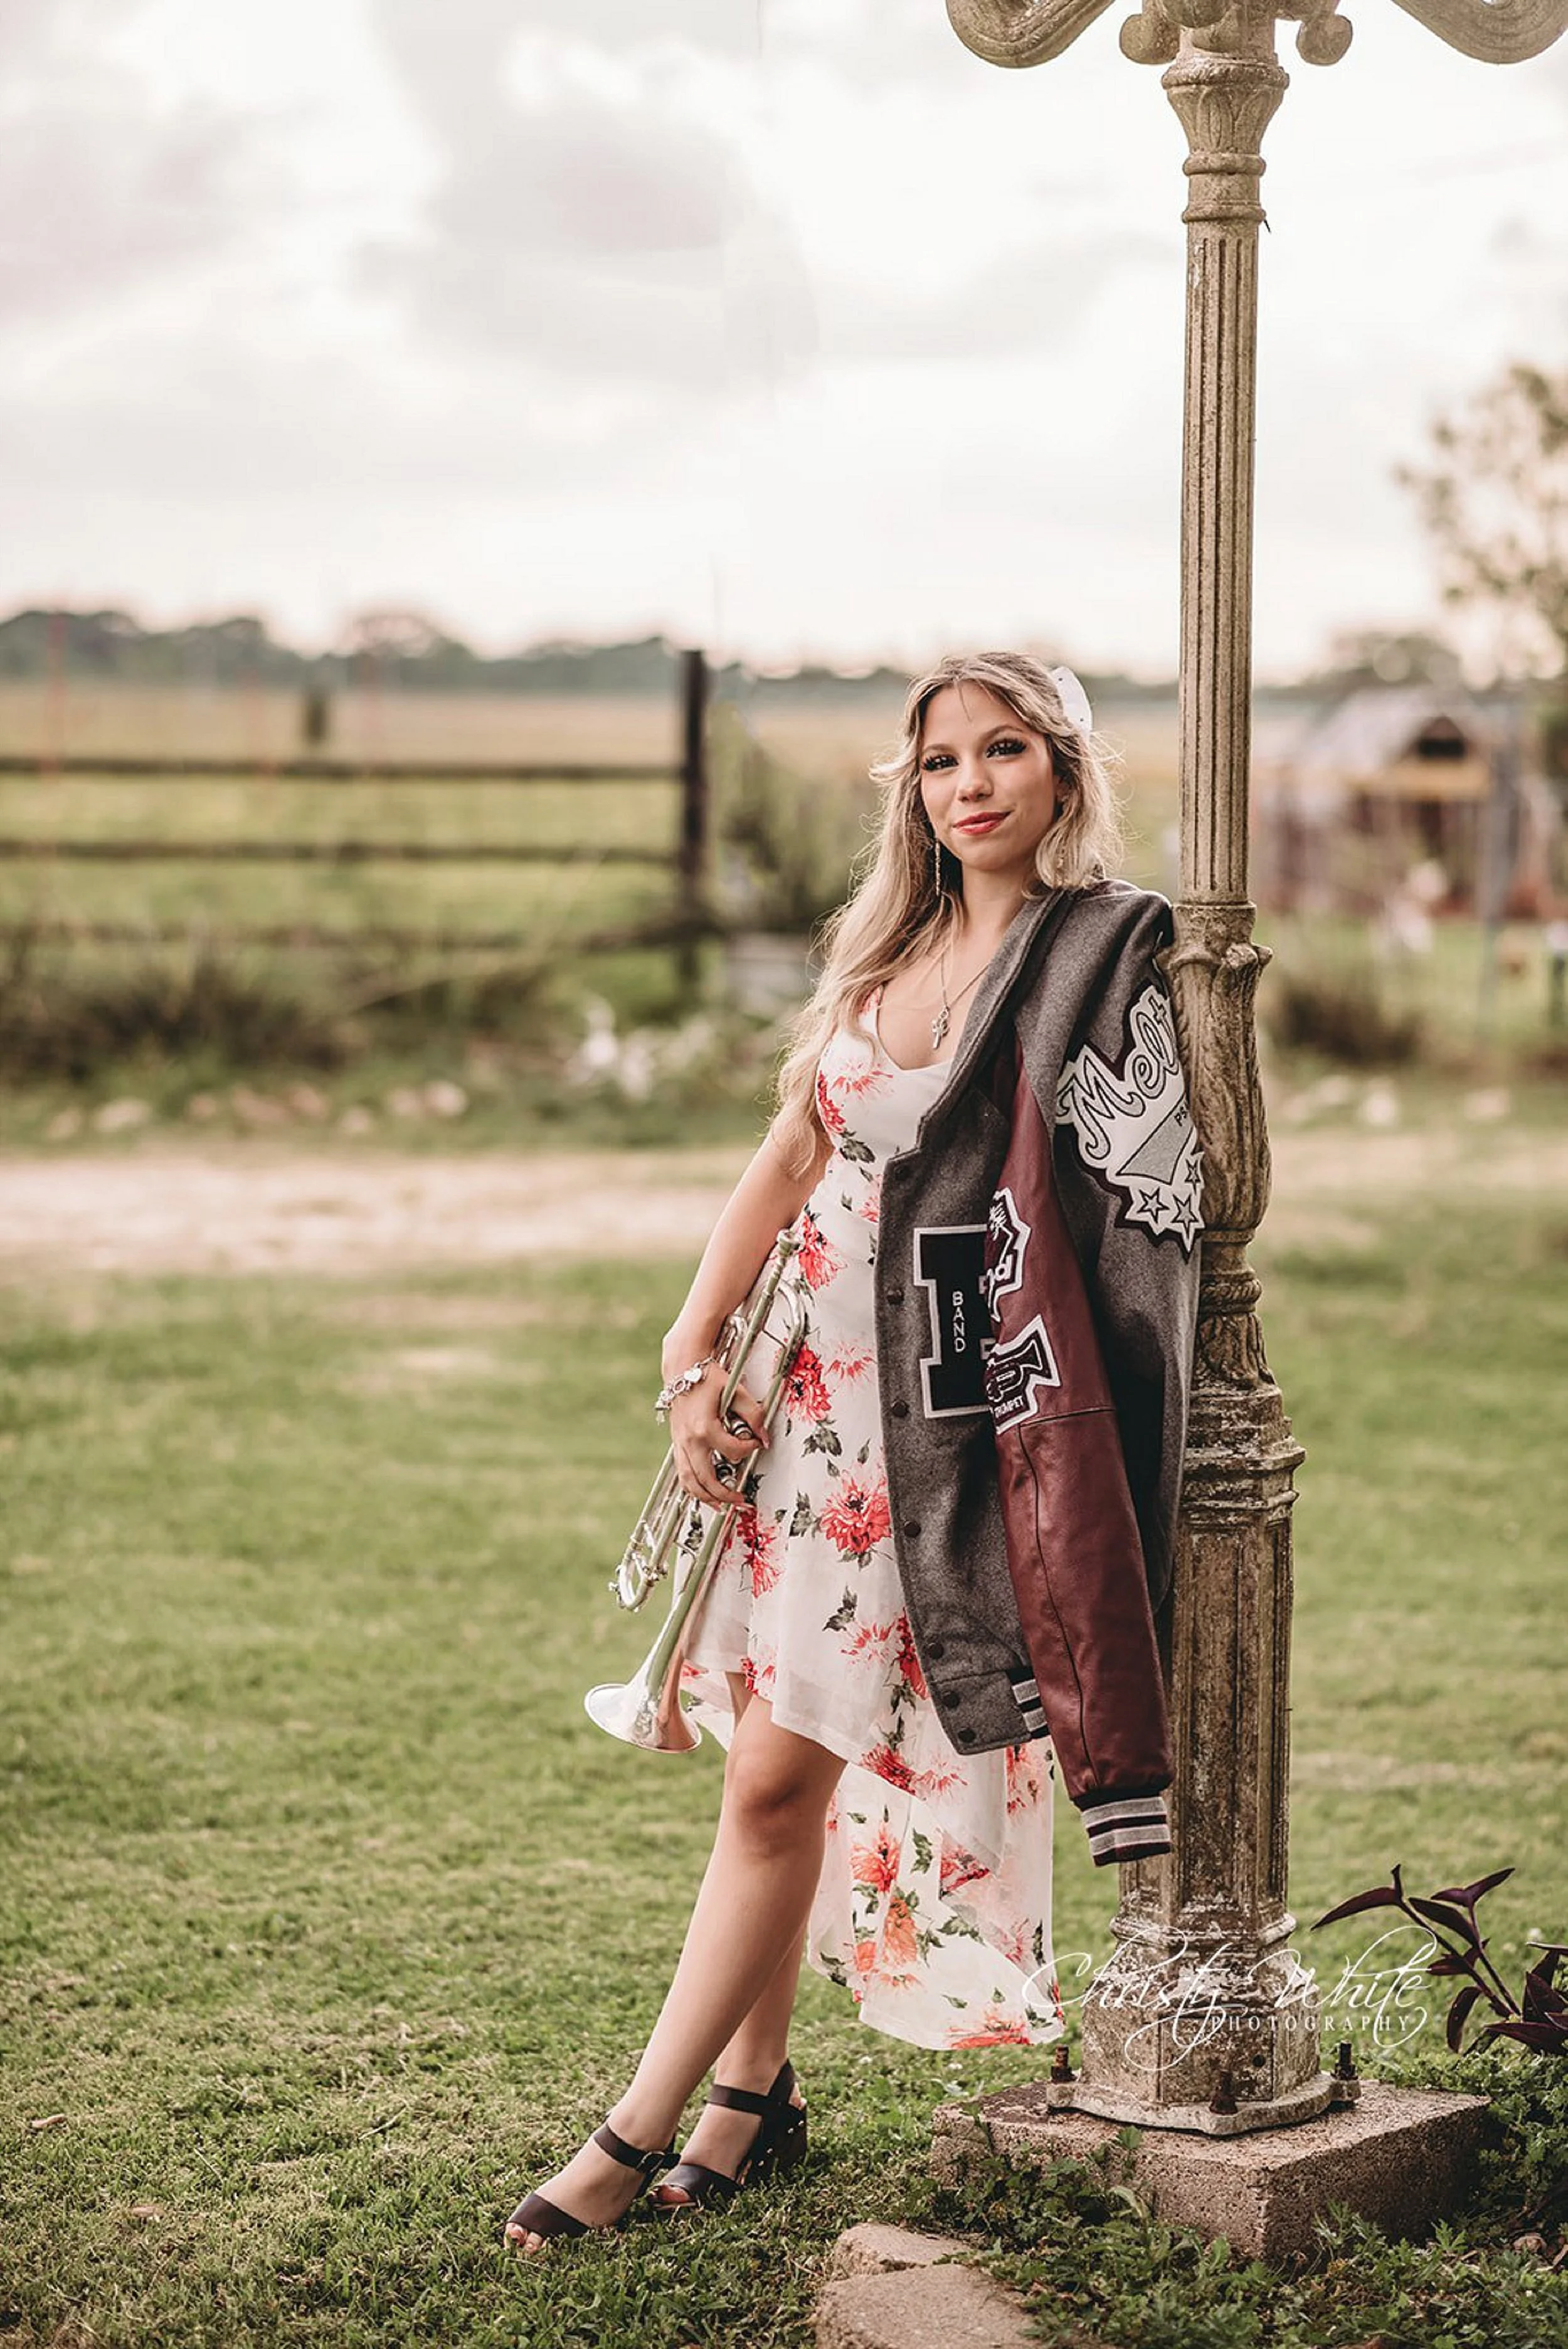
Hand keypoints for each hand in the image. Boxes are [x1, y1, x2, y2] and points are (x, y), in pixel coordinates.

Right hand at [668, 1370, 769, 1507]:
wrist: (682, 1369)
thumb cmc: (709, 1378)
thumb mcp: (736, 1391)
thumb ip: (754, 1414)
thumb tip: (765, 1438)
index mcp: (705, 1427)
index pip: (732, 1451)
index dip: (749, 1450)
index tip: (757, 1444)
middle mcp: (690, 1440)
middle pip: (706, 1479)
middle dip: (726, 1494)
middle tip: (743, 1501)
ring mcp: (680, 1444)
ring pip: (690, 1482)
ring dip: (706, 1498)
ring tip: (723, 1507)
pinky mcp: (677, 1444)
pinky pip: (682, 1474)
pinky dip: (693, 1488)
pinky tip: (705, 1494)